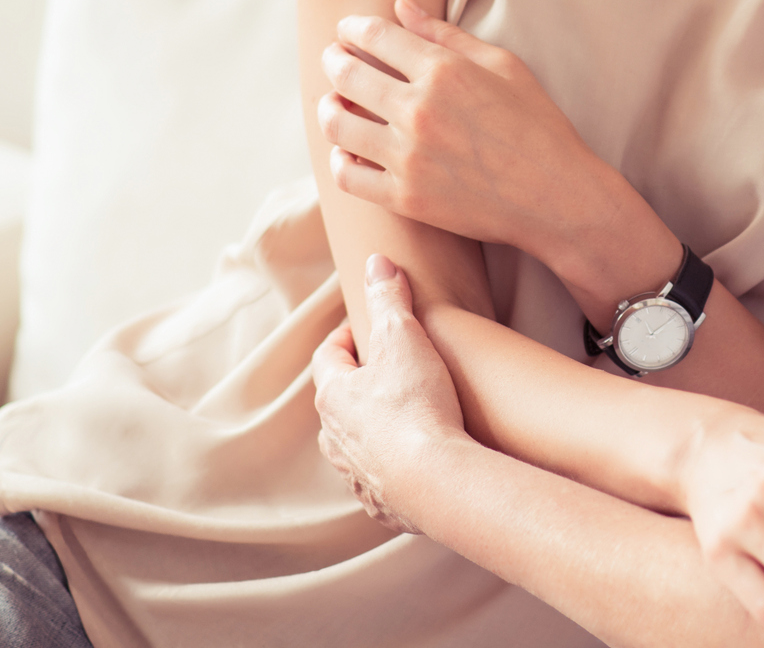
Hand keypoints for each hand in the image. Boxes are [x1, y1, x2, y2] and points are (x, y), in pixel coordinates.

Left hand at [312, 253, 468, 534]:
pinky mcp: (381, 501)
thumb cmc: (417, 406)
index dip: (346, 338)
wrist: (435, 482)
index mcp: (334, 396)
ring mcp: (355, 473)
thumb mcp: (404, 338)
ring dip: (370, 429)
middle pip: (337, 403)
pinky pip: (378, 479)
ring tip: (402, 417)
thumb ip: (389, 298)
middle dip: (358, 385)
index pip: (328, 357)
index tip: (367, 328)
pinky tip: (414, 463)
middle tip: (388, 370)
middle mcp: (335, 438)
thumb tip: (376, 262)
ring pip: (353, 444)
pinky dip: (390, 467)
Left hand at [316, 0, 644, 267]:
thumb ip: (446, 34)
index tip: (347, 31)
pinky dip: (339, 160)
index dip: (352, 28)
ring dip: (328, 109)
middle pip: (346, 74)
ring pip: (337, 125)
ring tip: (334, 105)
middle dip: (333, 60)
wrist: (557, 196)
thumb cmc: (538, 125)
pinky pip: (348, 176)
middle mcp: (419, 110)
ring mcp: (409, 157)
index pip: (375, 35)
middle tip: (334, 59)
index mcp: (444, 70)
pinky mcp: (405, 198)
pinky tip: (347, 152)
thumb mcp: (503, 65)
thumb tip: (400, 5)